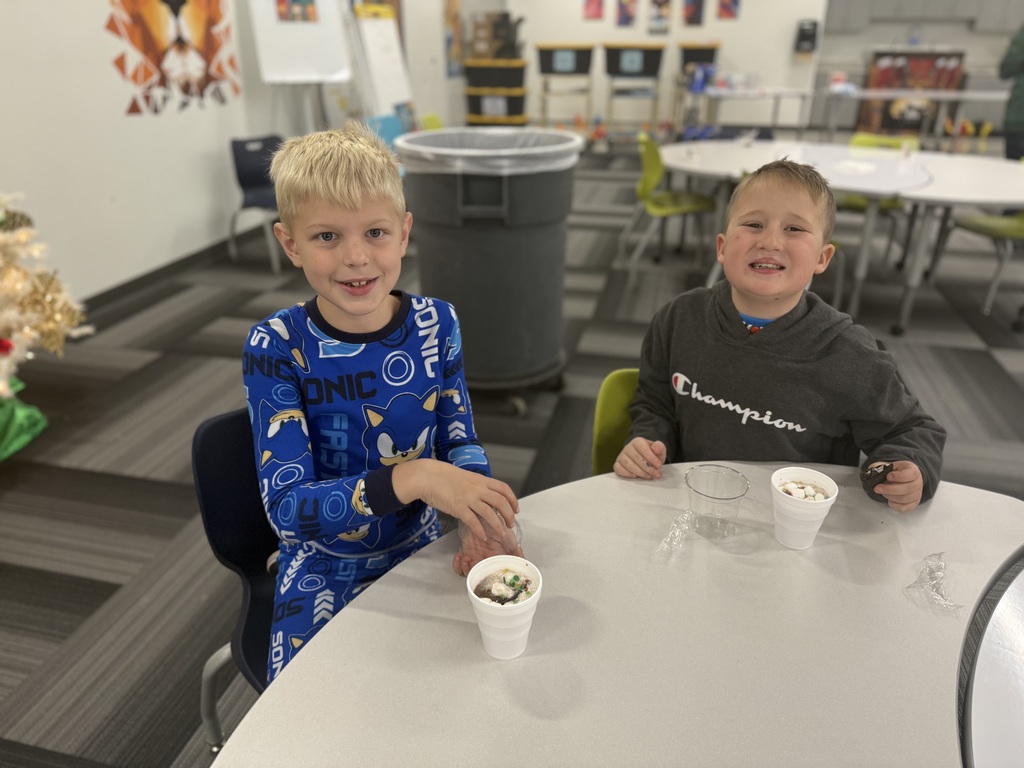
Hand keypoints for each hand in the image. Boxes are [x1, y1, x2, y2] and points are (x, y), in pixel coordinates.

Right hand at [393, 459, 518, 540]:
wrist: (428, 476)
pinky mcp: (458, 508)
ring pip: (490, 513)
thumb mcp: (466, 478)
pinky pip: (473, 521)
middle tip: (510, 524)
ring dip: (498, 526)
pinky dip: (480, 530)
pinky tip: (482, 537)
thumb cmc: (444, 477)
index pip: (503, 488)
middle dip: (509, 515)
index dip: (513, 499)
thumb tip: (485, 497)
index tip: (516, 509)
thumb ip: (477, 487)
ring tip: (501, 534)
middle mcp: (478, 489)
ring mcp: (469, 498)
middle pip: (501, 502)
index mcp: (481, 480)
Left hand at [452, 519, 523, 575]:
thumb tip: (524, 561)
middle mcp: (486, 563)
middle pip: (480, 577)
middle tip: (475, 564)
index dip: (489, 577)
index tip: (487, 572)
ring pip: (469, 574)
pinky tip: (460, 557)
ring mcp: (475, 560)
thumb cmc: (497, 526)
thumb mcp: (510, 539)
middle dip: (476, 573)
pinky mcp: (465, 555)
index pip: (493, 576)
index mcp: (496, 562)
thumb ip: (516, 551)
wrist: (482, 515)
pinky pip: (458, 567)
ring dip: (466, 569)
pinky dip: (457, 565)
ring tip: (467, 559)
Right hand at [613, 437, 666, 478]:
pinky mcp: (617, 464)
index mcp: (638, 441)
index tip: (659, 465)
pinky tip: (636, 477)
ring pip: (628, 464)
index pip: (642, 447)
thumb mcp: (659, 450)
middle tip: (657, 474)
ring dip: (640, 472)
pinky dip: (627, 474)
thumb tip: (655, 448)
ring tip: (649, 476)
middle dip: (648, 468)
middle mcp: (628, 447)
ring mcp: (621, 456)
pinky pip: (619, 469)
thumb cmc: (652, 454)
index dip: (651, 457)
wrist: (644, 458)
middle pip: (636, 458)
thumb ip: (659, 447)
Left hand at [869, 460, 923, 512]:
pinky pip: (904, 508)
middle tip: (877, 488)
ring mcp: (917, 494)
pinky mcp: (913, 504)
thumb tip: (872, 471)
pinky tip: (889, 500)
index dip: (900, 476)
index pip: (911, 474)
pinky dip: (894, 505)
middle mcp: (918, 482)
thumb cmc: (894, 472)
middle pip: (908, 488)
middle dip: (890, 489)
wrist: (900, 479)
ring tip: (882, 492)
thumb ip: (879, 467)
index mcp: (913, 470)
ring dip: (890, 496)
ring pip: (905, 499)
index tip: (888, 476)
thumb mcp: (887, 465)